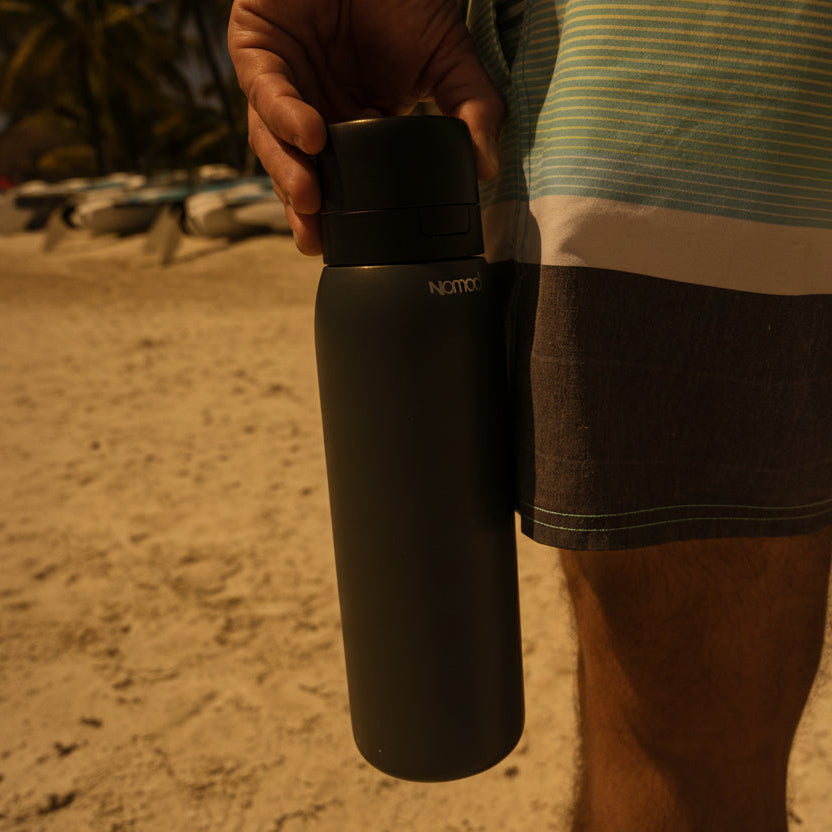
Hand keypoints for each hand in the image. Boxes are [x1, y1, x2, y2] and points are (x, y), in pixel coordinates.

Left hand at [228, 0, 503, 254]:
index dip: (339, 212)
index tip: (347, 247)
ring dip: (287, 171)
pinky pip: (264, 89)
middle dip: (305, 207)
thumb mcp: (449, 62)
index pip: (340, 177)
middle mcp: (314, 107)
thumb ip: (471, 111)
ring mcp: (283, 79)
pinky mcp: (258, 46)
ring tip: (311, 200)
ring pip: (270, 139)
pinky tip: (311, 135)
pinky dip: (284, 114)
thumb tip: (488, 170)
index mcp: (353, 122)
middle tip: (318, 240)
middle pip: (297, 168)